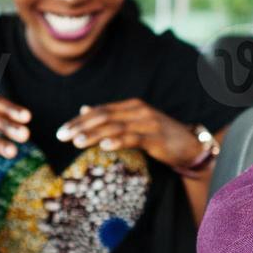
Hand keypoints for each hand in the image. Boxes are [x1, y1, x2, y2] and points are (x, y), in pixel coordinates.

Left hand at [56, 99, 203, 170]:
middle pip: (104, 117)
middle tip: (62, 136)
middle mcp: (138, 111)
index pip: (99, 111)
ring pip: (116, 127)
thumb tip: (84, 109)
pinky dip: (118, 141)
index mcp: (130, 106)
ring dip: (94, 134)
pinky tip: (105, 146)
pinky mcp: (156, 137)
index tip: (62, 131)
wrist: (190, 145)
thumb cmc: (159, 135)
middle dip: (81, 126)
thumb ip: (111, 117)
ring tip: (77, 142)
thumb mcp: (133, 123)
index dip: (79, 120)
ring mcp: (148, 123)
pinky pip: (134, 138)